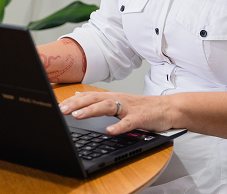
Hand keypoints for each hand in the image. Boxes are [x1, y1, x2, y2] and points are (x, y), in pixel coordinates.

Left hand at [58, 91, 174, 134]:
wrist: (168, 108)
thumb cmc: (144, 107)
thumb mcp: (118, 101)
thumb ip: (98, 99)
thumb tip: (77, 95)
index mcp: (113, 97)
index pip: (90, 97)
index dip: (73, 101)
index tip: (57, 106)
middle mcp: (119, 100)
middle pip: (95, 99)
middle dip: (77, 104)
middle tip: (61, 110)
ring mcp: (130, 108)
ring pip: (108, 106)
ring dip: (91, 110)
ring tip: (77, 116)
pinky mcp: (141, 117)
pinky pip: (128, 122)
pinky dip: (119, 126)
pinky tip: (109, 131)